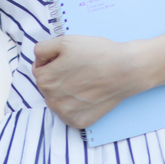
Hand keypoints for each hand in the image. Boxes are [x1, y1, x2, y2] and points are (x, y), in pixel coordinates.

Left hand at [32, 35, 148, 128]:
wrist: (125, 69)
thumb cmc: (97, 53)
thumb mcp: (64, 41)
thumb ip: (42, 49)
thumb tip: (38, 61)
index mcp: (44, 80)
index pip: (39, 69)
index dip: (53, 61)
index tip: (69, 59)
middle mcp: (51, 101)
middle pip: (48, 86)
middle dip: (58, 77)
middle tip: (79, 69)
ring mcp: (65, 114)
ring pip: (58, 100)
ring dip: (66, 92)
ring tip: (84, 81)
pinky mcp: (78, 122)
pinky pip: (70, 114)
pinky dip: (76, 106)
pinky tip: (88, 95)